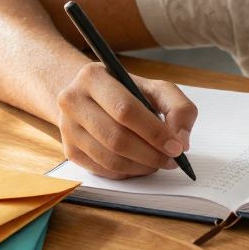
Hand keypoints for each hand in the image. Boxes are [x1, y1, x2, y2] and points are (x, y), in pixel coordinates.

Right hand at [57, 62, 197, 178]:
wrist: (90, 96)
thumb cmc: (126, 91)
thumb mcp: (155, 88)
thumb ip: (178, 108)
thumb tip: (181, 141)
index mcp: (93, 77)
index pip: (125, 110)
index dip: (154, 132)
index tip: (177, 147)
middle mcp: (72, 100)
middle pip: (116, 138)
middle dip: (150, 153)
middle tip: (171, 160)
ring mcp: (67, 128)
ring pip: (109, 158)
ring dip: (141, 166)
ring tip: (158, 162)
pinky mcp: (69, 150)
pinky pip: (103, 170)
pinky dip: (127, 172)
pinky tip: (140, 164)